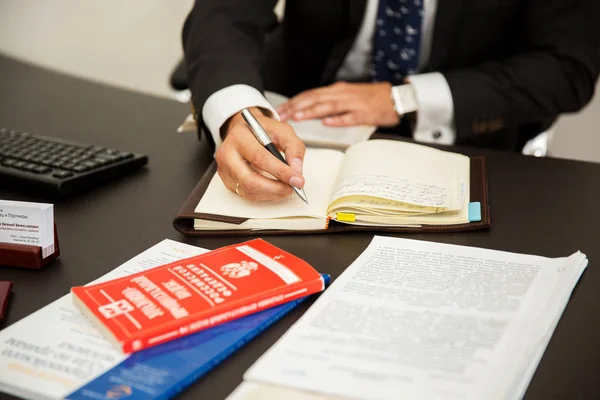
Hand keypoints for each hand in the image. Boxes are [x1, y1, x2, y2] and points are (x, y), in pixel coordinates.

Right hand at [215, 107, 305, 201]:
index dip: (280, 171)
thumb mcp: (283, 131)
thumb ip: (294, 148)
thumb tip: (296, 171)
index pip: (260, 158)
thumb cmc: (263, 131)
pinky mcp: (227, 181)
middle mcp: (227, 154)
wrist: (246, 131)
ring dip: (272, 193)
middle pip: (250, 180)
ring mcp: (225, 169)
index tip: (297, 180)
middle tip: (293, 188)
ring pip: (248, 191)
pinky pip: (247, 195)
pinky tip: (275, 188)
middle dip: (275, 188)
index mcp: (239, 137)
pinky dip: (265, 195)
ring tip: (286, 187)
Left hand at [277, 82, 399, 126]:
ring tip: (298, 117)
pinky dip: (337, 120)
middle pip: (315, 99)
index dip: (294, 101)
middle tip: (282, 115)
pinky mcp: (365, 113)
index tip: (281, 109)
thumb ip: (330, 101)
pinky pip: (349, 117)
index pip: (311, 94)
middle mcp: (343, 94)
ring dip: (312, 111)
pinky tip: (327, 123)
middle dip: (296, 107)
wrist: (396, 97)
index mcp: (337, 90)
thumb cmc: (371, 98)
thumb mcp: (348, 95)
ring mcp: (354, 103)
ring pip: (328, 106)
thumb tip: (311, 109)